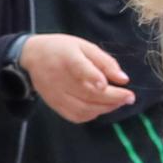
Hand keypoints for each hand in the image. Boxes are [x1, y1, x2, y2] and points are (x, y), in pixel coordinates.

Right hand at [18, 32, 139, 122]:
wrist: (32, 57)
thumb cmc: (61, 48)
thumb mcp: (84, 46)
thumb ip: (104, 61)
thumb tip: (123, 79)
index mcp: (67, 57)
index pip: (79, 68)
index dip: (92, 77)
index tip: (106, 84)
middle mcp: (59, 79)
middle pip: (87, 93)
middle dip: (112, 97)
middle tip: (130, 97)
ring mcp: (56, 95)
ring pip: (83, 108)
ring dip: (105, 108)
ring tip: (119, 102)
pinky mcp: (54, 105)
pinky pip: (76, 116)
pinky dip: (92, 114)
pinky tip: (102, 108)